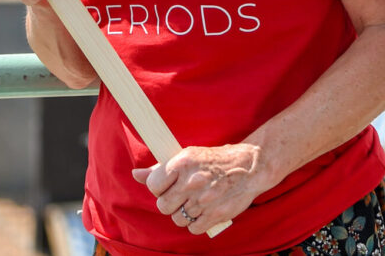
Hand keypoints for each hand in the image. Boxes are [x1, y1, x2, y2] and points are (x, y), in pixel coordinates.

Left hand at [132, 143, 264, 234]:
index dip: (158, 188)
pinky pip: (193, 229)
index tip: (167, 185)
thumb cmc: (214, 160)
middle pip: (163, 206)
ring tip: (194, 202)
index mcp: (181, 163)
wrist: (248, 166)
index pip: (153, 186)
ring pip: (177, 219)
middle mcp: (191, 182)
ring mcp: (203, 200)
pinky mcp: (215, 215)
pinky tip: (203, 211)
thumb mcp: (186, 156)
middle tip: (181, 195)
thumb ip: (160, 168)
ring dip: (183, 214)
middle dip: (170, 202)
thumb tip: (135, 175)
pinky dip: (196, 223)